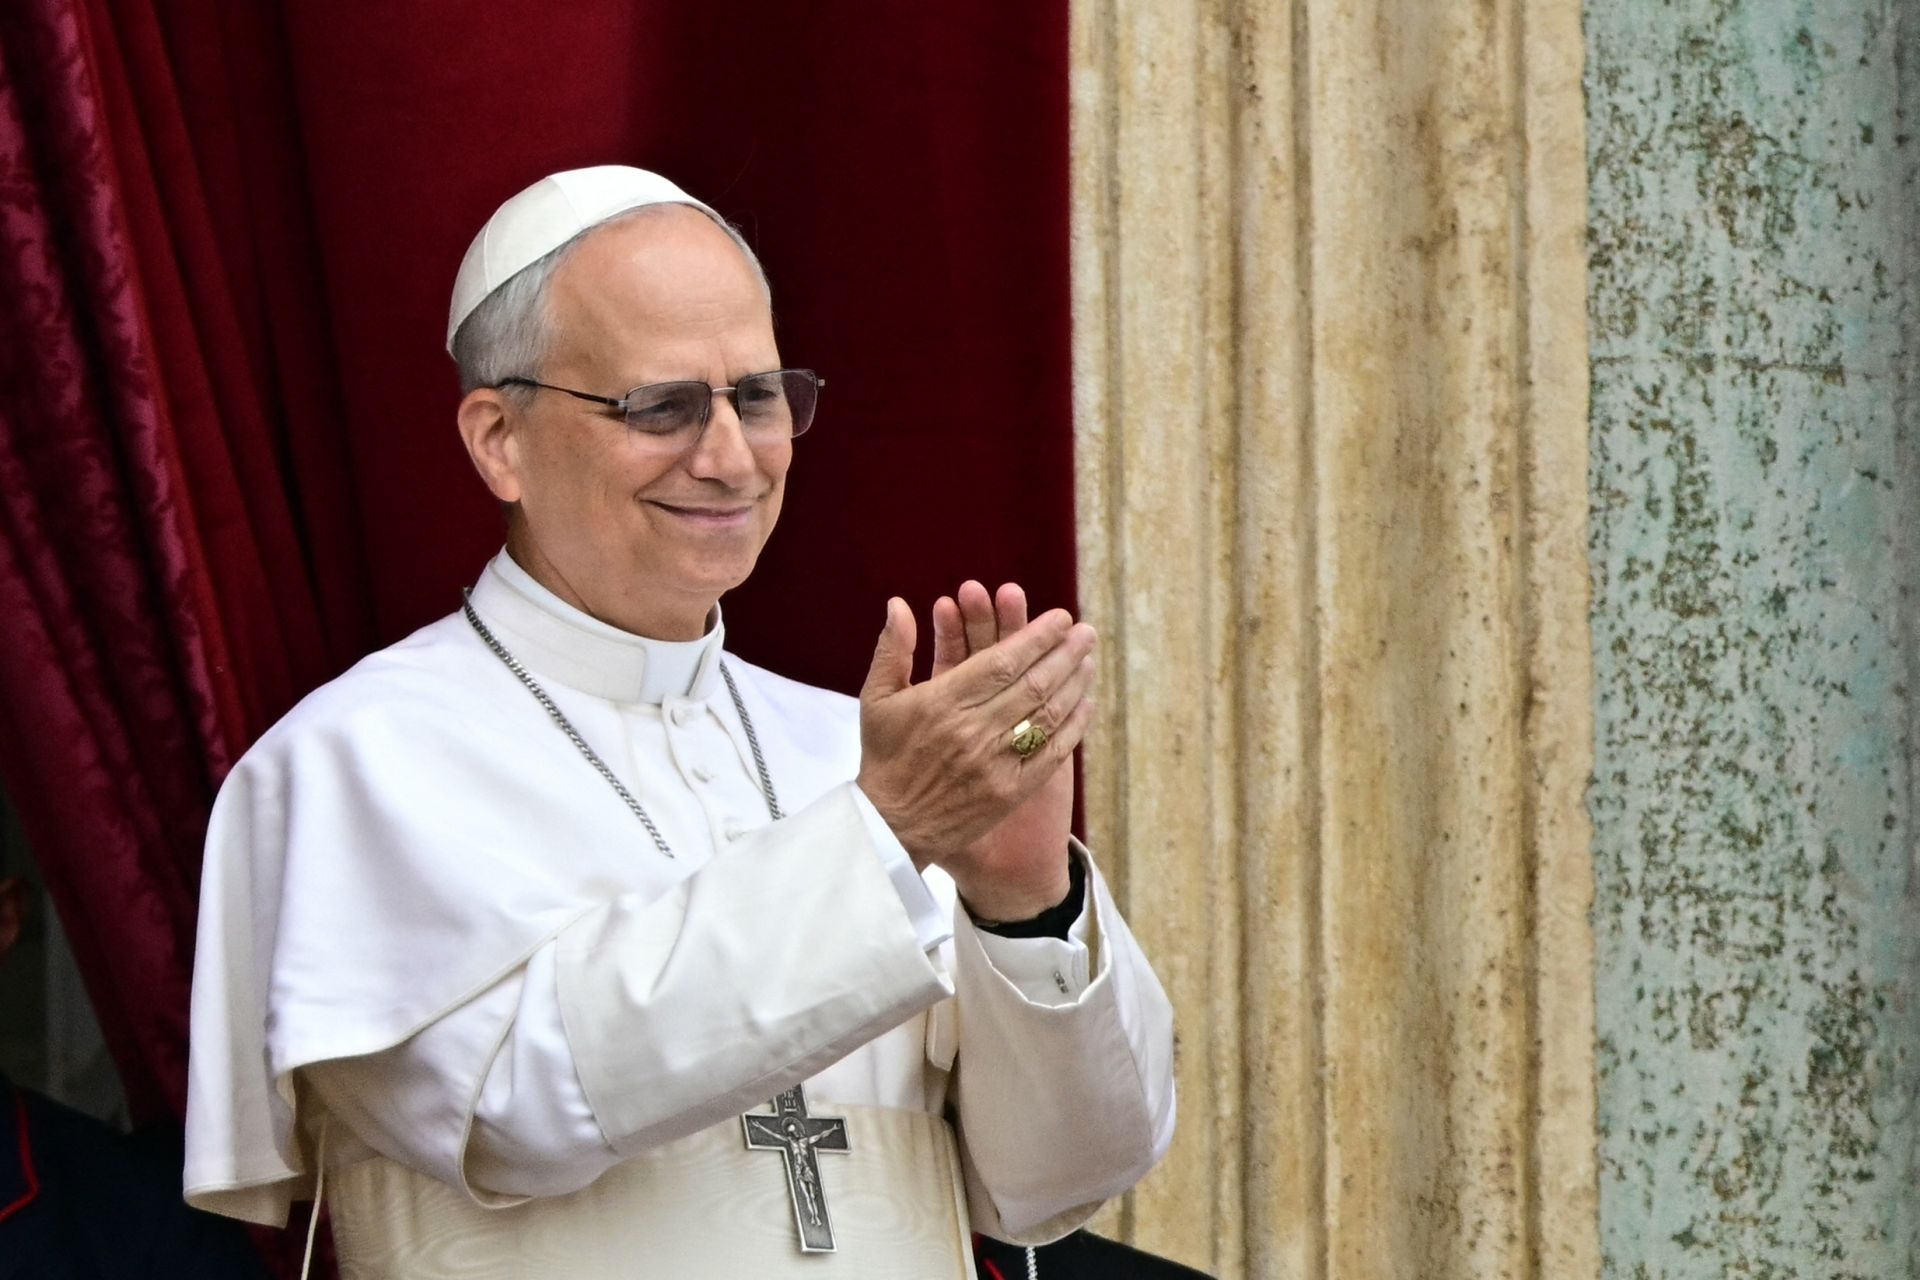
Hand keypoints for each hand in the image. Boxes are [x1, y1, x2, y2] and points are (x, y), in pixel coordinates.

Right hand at [857, 589, 1095, 918]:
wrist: (889, 827)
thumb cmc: (883, 758)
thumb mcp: (876, 699)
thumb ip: (893, 649)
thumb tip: (898, 604)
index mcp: (943, 702)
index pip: (1002, 661)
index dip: (1036, 637)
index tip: (1060, 619)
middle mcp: (974, 730)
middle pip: (1033, 683)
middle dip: (1065, 653)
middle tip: (1086, 632)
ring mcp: (996, 763)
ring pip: (1047, 714)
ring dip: (1074, 683)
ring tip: (1089, 659)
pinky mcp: (1011, 791)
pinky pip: (1051, 754)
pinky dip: (1072, 726)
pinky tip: (1085, 703)